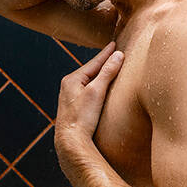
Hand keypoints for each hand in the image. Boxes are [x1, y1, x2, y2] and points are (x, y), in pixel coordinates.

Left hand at [54, 41, 124, 169]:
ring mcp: (70, 98)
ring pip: (89, 81)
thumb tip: (118, 54)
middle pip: (91, 71)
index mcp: (72, 79)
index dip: (106, 53)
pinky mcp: (74, 109)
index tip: (115, 43)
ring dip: (100, 75)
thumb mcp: (97, 92)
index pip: (94, 62)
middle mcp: (69, 86)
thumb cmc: (82, 117)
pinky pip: (88, 91)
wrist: (70, 142)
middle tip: (114, 52)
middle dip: (103, 62)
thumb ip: (107, 72)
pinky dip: (97, 86)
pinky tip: (101, 90)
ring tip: (109, 67)